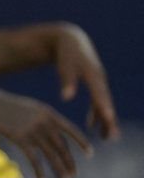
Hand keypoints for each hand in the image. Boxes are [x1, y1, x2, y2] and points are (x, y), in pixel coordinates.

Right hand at [0, 87, 91, 177]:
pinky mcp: (21, 140)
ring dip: (60, 170)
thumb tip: (56, 137)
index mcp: (49, 114)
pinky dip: (39, 172)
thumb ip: (45, 121)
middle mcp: (44, 123)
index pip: (71, 130)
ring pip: (51, 155)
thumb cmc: (9, 106)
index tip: (89, 154)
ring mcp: (33, 132)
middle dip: (69, 163)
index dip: (81, 143)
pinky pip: (34, 160)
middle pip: (62, 147)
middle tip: (73, 176)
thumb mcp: (32, 109)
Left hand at [54, 24, 119, 140]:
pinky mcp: (94, 83)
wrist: (70, 39)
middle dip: (110, 120)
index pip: (100, 95)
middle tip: (113, 137)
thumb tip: (66, 98)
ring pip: (104, 104)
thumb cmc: (66, 53)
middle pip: (106, 103)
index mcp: (93, 75)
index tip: (109, 120)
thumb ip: (66, 81)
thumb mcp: (65, 65)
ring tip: (106, 138)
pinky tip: (92, 126)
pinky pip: (98, 101)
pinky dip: (96, 113)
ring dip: (105, 120)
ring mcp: (99, 82)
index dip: (104, 108)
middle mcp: (100, 80)